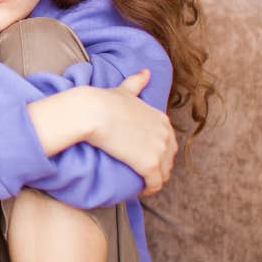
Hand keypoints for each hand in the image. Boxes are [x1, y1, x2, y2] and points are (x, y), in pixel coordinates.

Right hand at [79, 70, 177, 195]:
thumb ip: (137, 82)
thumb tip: (145, 71)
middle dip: (158, 168)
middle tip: (141, 173)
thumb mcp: (124, 90)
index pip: (167, 142)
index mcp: (161, 119)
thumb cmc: (104, 101)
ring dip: (153, 180)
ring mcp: (160, 151)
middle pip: (168, 159)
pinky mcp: (150, 166)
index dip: (156, 152)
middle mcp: (166, 134)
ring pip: (163, 174)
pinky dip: (148, 189)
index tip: (141, 157)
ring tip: (140, 183)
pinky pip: (155, 184)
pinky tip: (138, 190)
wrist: (93, 113)